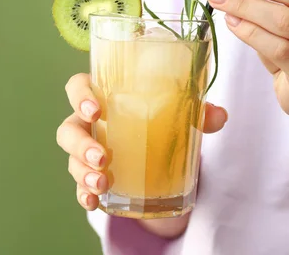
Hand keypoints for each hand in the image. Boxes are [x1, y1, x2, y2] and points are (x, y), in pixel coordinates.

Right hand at [56, 73, 227, 210]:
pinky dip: (84, 194)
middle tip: (103, 157)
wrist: (161, 148)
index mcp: (106, 96)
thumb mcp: (181, 113)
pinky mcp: (93, 175)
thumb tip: (219, 116)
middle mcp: (90, 123)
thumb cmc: (162, 118)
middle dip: (81, 144)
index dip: (80, 95)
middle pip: (69, 128)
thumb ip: (200, 112)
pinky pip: (80, 185)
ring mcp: (88, 150)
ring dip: (82, 172)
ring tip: (102, 183)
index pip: (79, 86)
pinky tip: (94, 201)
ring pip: (72, 159)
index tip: (96, 110)